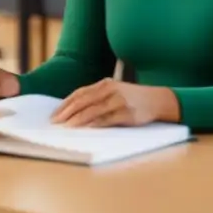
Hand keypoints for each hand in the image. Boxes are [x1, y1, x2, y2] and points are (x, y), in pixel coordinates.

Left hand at [50, 79, 179, 127]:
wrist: (158, 100)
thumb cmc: (132, 98)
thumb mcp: (114, 92)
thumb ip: (98, 98)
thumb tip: (74, 111)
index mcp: (104, 84)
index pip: (79, 93)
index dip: (65, 104)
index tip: (54, 114)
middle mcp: (110, 90)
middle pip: (83, 101)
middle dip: (67, 112)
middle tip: (55, 122)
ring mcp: (118, 101)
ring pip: (93, 110)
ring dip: (78, 119)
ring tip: (66, 127)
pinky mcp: (126, 113)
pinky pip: (107, 119)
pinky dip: (94, 124)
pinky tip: (86, 128)